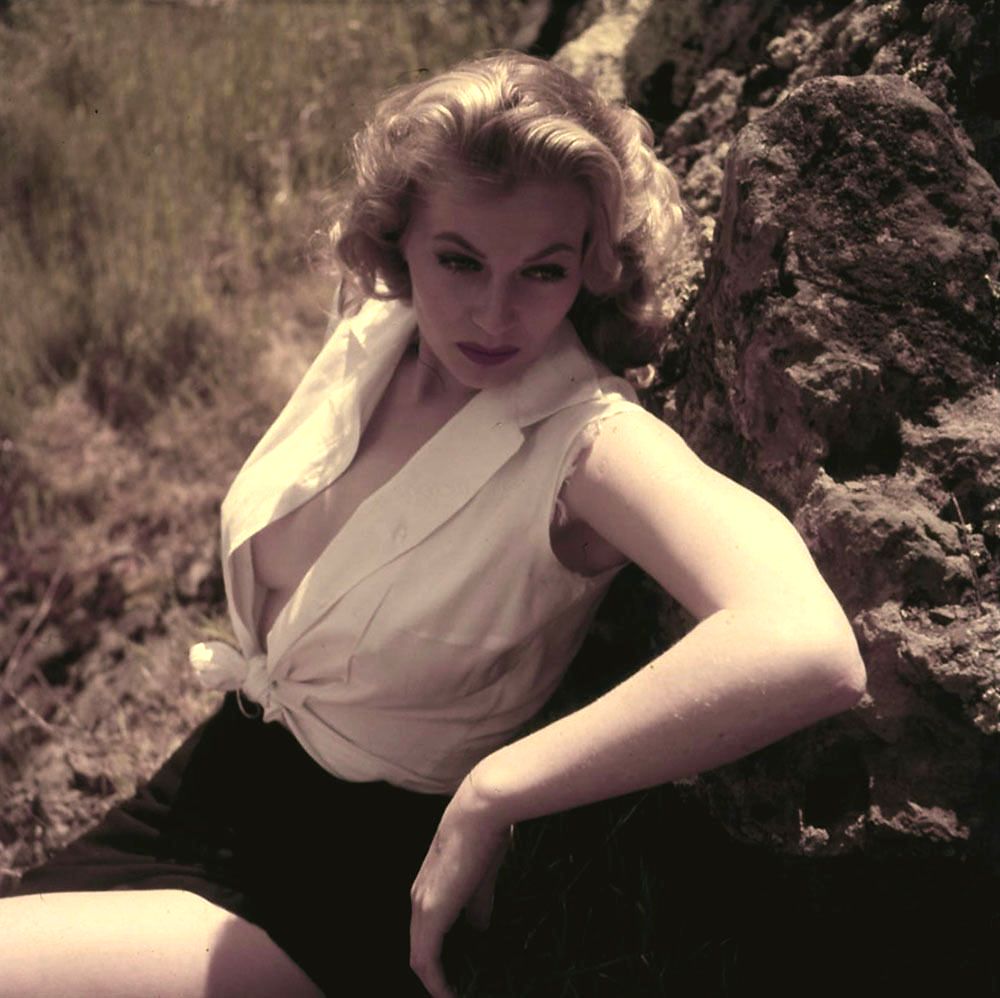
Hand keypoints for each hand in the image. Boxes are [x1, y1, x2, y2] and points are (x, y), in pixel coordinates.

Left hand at [409, 775, 510, 996]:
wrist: (479, 811)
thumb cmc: (484, 834)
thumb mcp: (482, 877)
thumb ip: (478, 903)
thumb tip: (479, 926)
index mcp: (431, 889)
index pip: (429, 934)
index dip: (440, 959)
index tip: (461, 976)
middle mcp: (419, 900)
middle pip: (422, 951)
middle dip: (439, 975)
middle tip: (461, 990)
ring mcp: (422, 906)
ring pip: (421, 957)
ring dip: (437, 979)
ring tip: (457, 995)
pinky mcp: (429, 913)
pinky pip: (425, 960)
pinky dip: (436, 981)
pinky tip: (450, 995)